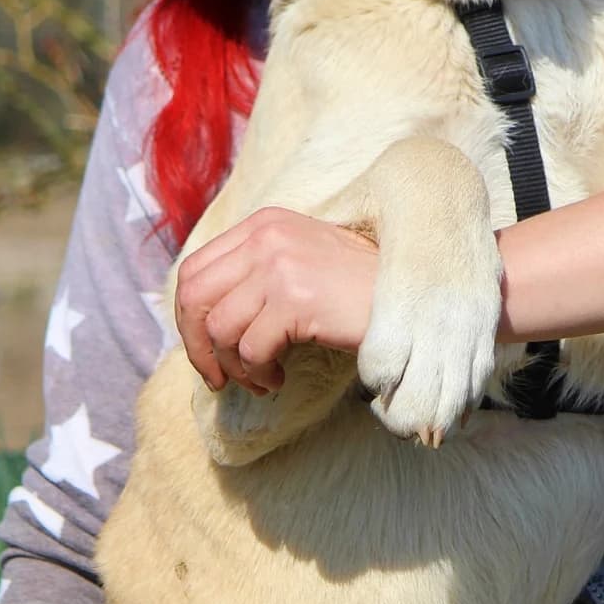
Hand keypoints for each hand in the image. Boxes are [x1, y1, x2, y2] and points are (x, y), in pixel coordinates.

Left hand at [175, 206, 378, 392]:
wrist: (414, 296)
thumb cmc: (358, 291)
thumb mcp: (300, 262)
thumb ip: (254, 274)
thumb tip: (202, 320)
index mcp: (262, 224)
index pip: (193, 270)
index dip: (189, 319)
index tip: (206, 351)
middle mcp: (265, 237)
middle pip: (193, 297)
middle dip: (197, 347)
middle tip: (217, 378)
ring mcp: (279, 266)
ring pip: (220, 329)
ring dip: (233, 367)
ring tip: (260, 380)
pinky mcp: (296, 300)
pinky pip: (251, 350)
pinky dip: (259, 374)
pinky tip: (278, 378)